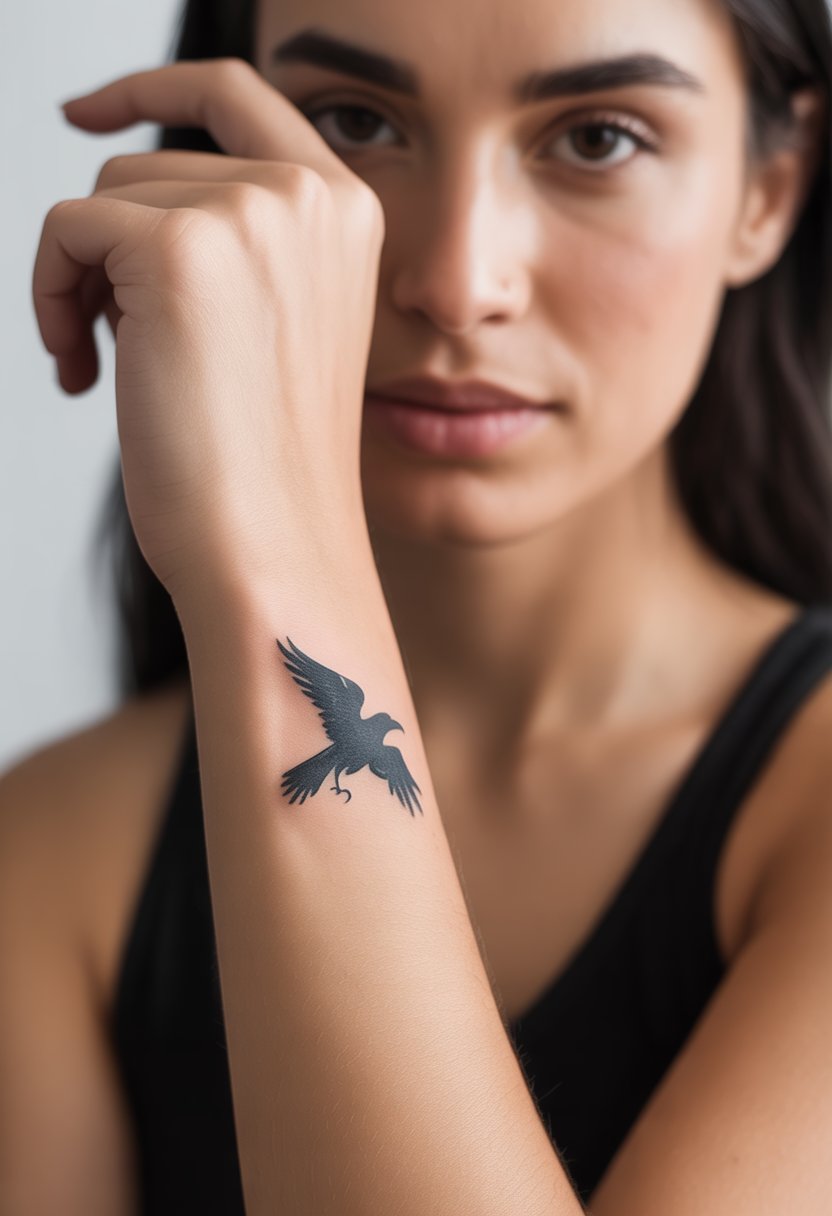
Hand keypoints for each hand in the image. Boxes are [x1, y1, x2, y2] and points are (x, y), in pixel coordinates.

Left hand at [33, 59, 384, 602]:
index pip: (235, 94)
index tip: (89, 112)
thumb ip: (236, 247)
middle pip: (147, 162)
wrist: (273, 549)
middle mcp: (309, 196)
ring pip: (102, 194)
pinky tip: (83, 374)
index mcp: (346, 214)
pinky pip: (63, 229)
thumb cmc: (265, 469)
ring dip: (78, 280)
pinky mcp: (179, 247)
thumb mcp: (275, 329)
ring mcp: (251, 213)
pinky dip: (49, 300)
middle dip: (107, 248)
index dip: (151, 90)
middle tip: (108, 339)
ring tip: (104, 364)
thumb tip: (122, 212)